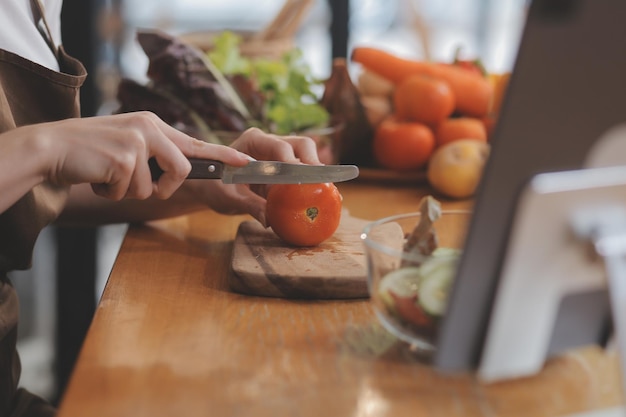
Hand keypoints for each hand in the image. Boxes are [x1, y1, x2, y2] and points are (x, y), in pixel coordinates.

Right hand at [35, 112, 251, 199]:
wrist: (52, 147)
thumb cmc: (91, 152)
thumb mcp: (128, 145)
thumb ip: (155, 153)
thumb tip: (182, 170)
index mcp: (153, 124)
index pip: (195, 143)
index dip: (222, 156)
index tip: (245, 163)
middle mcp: (150, 128)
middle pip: (182, 170)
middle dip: (164, 188)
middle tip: (139, 185)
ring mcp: (138, 141)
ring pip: (152, 188)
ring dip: (129, 191)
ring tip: (108, 175)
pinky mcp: (125, 157)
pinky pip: (131, 191)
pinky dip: (112, 193)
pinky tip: (98, 177)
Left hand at [181, 128, 321, 225]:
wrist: (211, 186)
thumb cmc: (215, 186)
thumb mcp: (230, 197)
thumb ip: (250, 204)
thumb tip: (269, 218)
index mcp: (253, 141)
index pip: (280, 146)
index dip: (294, 161)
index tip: (304, 177)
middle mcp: (269, 142)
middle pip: (300, 144)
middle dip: (312, 161)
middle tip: (319, 181)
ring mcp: (278, 153)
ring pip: (306, 153)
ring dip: (315, 170)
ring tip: (323, 188)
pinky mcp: (284, 168)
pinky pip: (302, 169)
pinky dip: (311, 179)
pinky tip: (316, 194)